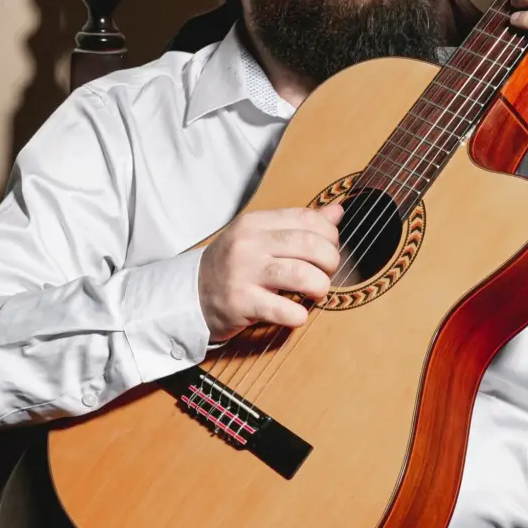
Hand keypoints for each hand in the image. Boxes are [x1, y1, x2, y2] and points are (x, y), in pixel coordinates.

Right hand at [198, 203, 342, 342]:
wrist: (190, 295)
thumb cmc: (233, 265)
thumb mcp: (259, 237)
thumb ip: (298, 225)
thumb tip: (337, 212)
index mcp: (255, 222)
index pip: (307, 218)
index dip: (330, 234)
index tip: (331, 248)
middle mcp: (248, 243)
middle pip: (309, 244)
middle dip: (330, 260)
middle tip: (328, 272)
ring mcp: (243, 273)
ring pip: (301, 274)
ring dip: (319, 286)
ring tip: (317, 291)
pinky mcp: (240, 303)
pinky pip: (282, 309)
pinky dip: (299, 315)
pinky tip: (298, 314)